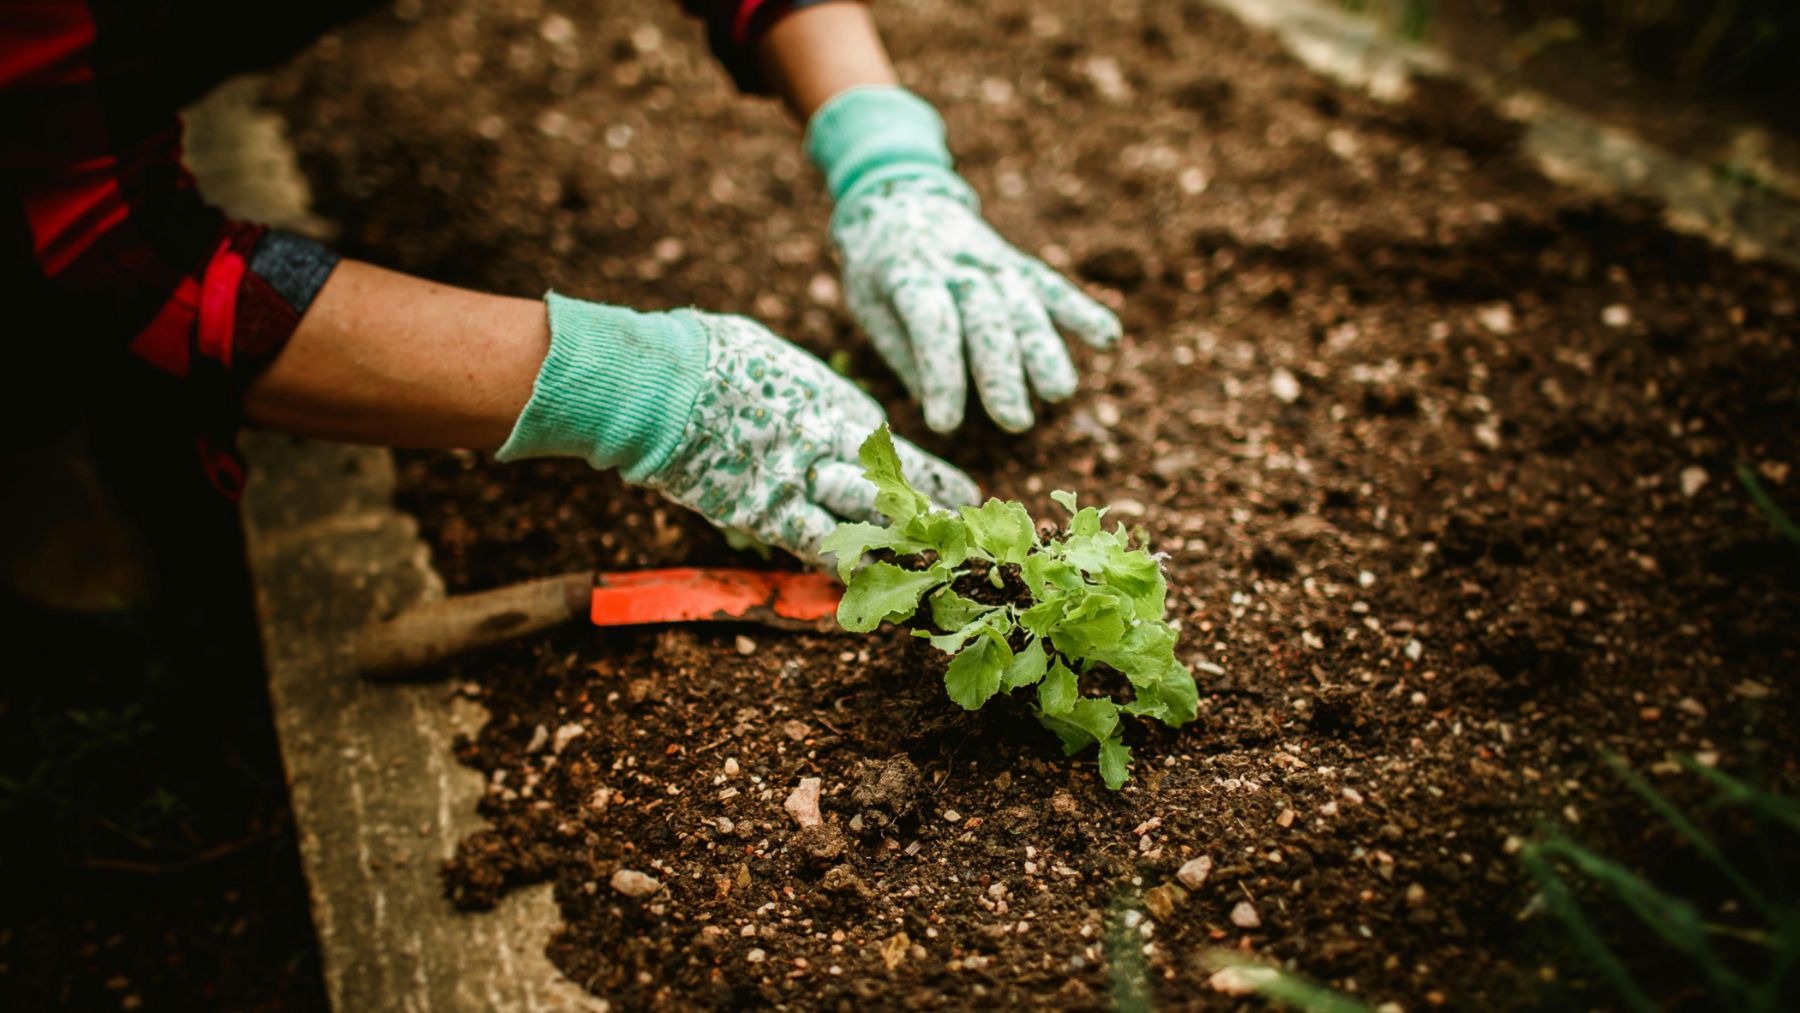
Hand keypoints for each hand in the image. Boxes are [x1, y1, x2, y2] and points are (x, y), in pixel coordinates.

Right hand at [498, 295, 977, 562]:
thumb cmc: (707, 354)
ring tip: (936, 567)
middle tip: (966, 537)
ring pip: (870, 520)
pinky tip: (866, 588)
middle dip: (932, 514)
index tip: (960, 492)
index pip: (892, 448)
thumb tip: (798, 392)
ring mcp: (804, 480)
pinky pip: (818, 547)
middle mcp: (832, 443)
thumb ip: (796, 388)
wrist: (665, 381)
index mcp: (834, 401)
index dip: (927, 474)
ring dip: (902, 546)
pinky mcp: (768, 512)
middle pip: (895, 486)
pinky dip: (842, 568)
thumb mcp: (770, 359)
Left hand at [807, 87, 1120, 433]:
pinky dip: (1080, 309)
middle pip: (986, 317)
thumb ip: (902, 351)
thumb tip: (936, 403)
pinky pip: (1051, 286)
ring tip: (1059, 393)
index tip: (945, 424)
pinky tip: (1108, 338)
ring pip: (1023, 304)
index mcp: (907, 273)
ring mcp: (991, 261)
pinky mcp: (1016, 263)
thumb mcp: (867, 304)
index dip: (941, 374)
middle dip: (1002, 371)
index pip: (931, 324)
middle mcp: (955, 264)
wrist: (899, 197)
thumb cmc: (878, 268)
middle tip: (1014, 421)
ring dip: (1044, 349)